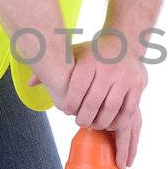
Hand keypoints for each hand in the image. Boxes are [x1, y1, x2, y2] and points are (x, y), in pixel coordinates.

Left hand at [28, 37, 146, 167]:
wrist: (124, 43)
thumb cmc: (93, 54)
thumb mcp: (74, 56)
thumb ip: (53, 70)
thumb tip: (30, 83)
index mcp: (90, 60)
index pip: (76, 88)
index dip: (70, 104)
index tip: (67, 111)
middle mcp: (109, 68)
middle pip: (94, 102)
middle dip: (85, 117)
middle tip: (81, 122)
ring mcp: (125, 77)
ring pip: (111, 108)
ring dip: (102, 122)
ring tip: (95, 125)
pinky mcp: (138, 85)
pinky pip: (128, 110)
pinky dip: (119, 121)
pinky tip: (112, 125)